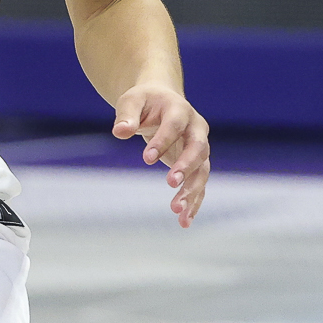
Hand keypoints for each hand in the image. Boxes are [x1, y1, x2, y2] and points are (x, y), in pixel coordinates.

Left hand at [111, 84, 211, 227]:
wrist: (162, 101)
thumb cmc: (145, 101)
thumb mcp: (132, 101)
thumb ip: (127, 115)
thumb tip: (120, 132)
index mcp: (180, 109)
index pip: (174, 126)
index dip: (163, 141)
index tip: (146, 159)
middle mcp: (196, 129)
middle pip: (198, 148)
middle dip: (186, 166)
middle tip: (170, 183)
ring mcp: (200, 147)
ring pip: (202, 170)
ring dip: (192, 190)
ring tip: (177, 210)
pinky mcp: (197, 164)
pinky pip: (200, 185)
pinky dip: (194, 202)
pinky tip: (185, 221)